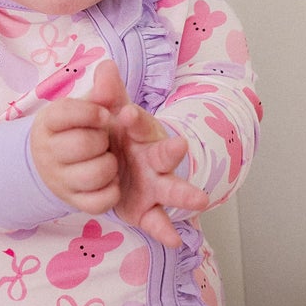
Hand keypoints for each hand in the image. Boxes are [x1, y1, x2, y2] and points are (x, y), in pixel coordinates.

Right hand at [30, 85, 121, 219]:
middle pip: (83, 144)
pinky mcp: (73, 203)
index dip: (90, 112)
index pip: (64, 112)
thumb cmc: (81, 128)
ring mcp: (60, 180)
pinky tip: (110, 181)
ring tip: (108, 159)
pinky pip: (98, 202)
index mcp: (49, 122)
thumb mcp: (90, 106)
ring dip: (110, 166)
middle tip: (103, 139)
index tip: (103, 114)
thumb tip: (109, 67)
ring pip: (94, 174)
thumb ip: (102, 90)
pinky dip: (111, 191)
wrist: (60, 163)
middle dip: (102, 139)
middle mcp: (48, 152)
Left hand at [32, 58, 208, 248]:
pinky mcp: (147, 208)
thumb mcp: (109, 113)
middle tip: (180, 146)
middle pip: (166, 156)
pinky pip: (158, 220)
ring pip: (173, 189)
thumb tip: (104, 65)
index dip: (135, 120)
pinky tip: (175, 240)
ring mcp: (155, 185)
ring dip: (185, 194)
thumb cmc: (120, 133)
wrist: (119, 161)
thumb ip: (108, 94)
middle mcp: (154, 159)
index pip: (140, 124)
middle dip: (172, 152)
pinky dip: (165, 230)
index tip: (126, 114)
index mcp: (143, 134)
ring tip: (201, 200)